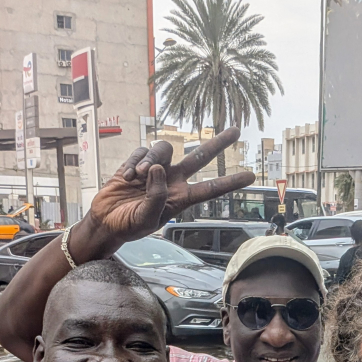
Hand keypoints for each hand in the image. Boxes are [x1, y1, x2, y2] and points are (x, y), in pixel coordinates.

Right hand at [77, 127, 254, 250]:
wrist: (106, 221)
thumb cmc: (128, 225)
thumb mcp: (145, 219)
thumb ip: (155, 196)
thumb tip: (158, 169)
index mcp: (180, 199)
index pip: (209, 189)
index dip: (230, 182)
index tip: (250, 176)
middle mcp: (172, 181)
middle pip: (199, 158)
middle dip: (217, 144)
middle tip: (236, 130)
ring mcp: (156, 170)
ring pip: (164, 150)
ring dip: (150, 160)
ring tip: (137, 177)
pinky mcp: (138, 162)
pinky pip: (141, 152)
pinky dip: (133, 162)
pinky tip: (127, 177)